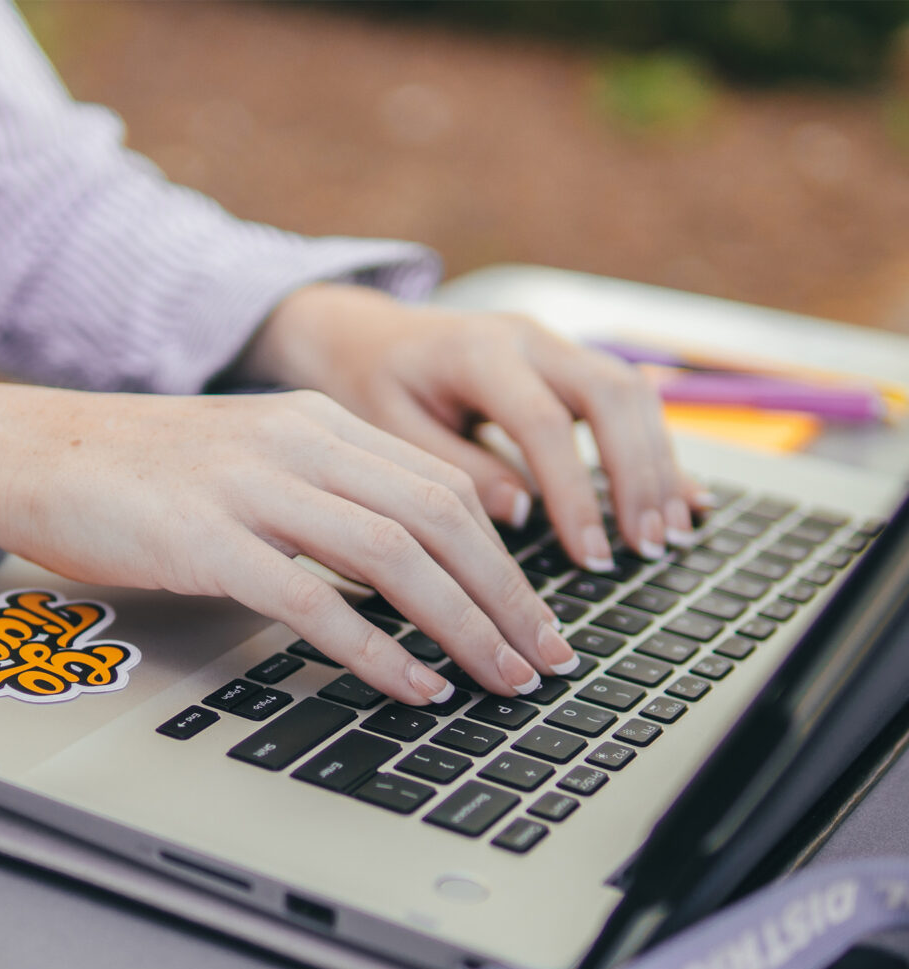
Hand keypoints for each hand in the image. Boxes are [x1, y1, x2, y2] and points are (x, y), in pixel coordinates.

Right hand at [0, 383, 580, 706]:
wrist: (31, 453)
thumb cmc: (139, 475)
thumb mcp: (252, 467)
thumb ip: (326, 503)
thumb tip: (401, 576)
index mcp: (318, 425)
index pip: (445, 487)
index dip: (507, 558)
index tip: (537, 616)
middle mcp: (297, 445)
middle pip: (440, 519)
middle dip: (507, 598)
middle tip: (545, 660)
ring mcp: (251, 488)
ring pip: (393, 555)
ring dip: (462, 625)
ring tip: (501, 680)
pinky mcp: (204, 540)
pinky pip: (312, 599)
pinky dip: (374, 649)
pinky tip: (412, 686)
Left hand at [239, 284, 705, 569]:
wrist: (365, 335)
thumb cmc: (370, 386)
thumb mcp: (389, 430)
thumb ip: (454, 468)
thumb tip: (522, 512)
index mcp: (477, 351)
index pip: (543, 423)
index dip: (574, 493)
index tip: (591, 556)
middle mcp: (527, 337)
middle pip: (610, 395)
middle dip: (637, 475)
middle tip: (647, 547)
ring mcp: (553, 344)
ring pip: (631, 393)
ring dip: (658, 464)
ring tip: (670, 534)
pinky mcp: (565, 362)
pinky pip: (627, 400)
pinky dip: (654, 450)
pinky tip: (681, 497)